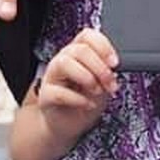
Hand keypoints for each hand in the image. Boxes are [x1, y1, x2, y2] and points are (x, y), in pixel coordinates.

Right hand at [37, 27, 117, 141]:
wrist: (70, 124)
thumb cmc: (87, 99)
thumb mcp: (103, 82)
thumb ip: (107, 71)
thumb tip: (114, 65)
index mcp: (79, 53)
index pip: (87, 35)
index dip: (103, 46)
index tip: (115, 63)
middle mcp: (63, 60)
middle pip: (79, 49)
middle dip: (100, 67)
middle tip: (110, 83)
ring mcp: (52, 77)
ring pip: (64, 63)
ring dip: (86, 77)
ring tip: (97, 91)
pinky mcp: (45, 96)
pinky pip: (58, 92)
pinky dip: (77, 99)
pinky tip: (88, 104)